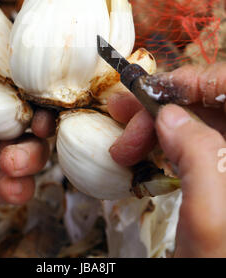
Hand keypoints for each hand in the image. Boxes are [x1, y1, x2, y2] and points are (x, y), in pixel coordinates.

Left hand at [0, 44, 55, 222]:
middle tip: (37, 126)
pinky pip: (14, 187)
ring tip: (11, 161)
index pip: (14, 75)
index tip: (41, 90)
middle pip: (32, 113)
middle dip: (44, 120)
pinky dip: (20, 188)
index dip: (34, 81)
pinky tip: (7, 185)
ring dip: (34, 156)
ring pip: (32, 150)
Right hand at [108, 64, 225, 257]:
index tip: (149, 91)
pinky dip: (163, 142)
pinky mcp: (218, 173)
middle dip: (162, 107)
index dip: (191, 80)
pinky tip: (142, 152)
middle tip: (123, 119)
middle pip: (209, 103)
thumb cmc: (219, 264)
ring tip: (124, 142)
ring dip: (156, 125)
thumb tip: (168, 116)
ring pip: (197, 121)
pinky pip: (192, 143)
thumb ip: (197, 156)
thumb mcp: (209, 216)